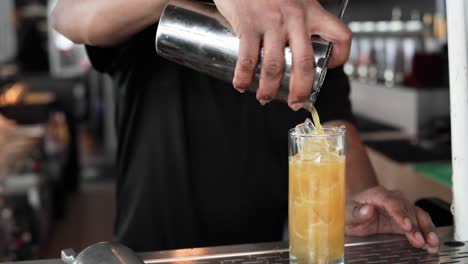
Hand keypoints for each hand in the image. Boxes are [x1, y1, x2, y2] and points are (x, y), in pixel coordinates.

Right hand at [212, 0, 350, 109]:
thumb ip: (300, 17)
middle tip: (296, 102)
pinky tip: (240, 84)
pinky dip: (243, 76)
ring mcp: (271, 22)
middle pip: (305, 62)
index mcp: (312, 11)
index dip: (340, 57)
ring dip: (268, 88)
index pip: (340, 35)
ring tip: (264, 98)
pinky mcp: (248, 24)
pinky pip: (248, 57)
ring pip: (274, 66)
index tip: (330, 67)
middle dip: (301, 89)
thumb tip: (297, 44)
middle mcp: (295, 17)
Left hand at [346, 186, 439, 253]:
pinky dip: (427, 233)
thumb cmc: (351, 210)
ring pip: (418, 215)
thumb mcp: (348, 212)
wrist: (354, 212)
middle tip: (418, 240)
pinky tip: (431, 244)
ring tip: (431, 243)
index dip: (400, 214)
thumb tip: (367, 210)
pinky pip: (420, 223)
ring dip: (426, 229)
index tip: (405, 226)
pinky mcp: (406, 218)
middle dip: (415, 226)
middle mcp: (392, 199)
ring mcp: (401, 208)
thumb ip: (357, 212)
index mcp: (377, 195)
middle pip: (407, 210)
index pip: (391, 202)